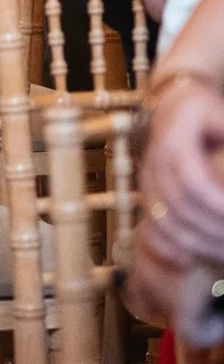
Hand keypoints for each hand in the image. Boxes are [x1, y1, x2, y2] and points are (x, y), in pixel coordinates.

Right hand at [138, 75, 223, 269]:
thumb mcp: (220, 115)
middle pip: (181, 209)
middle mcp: (155, 162)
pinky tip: (186, 261)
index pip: (196, 185)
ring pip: (165, 222)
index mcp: (174, 141)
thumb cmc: (205, 108)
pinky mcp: (147, 192)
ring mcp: (147, 178)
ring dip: (197, 243)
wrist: (173, 101)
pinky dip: (166, 247)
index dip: (219, 207)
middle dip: (214, 232)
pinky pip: (149, 226)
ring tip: (223, 252)